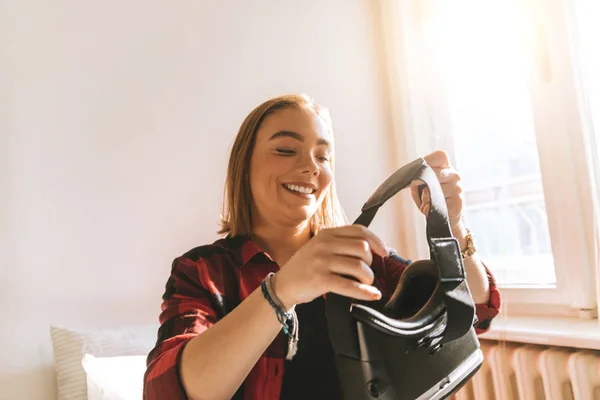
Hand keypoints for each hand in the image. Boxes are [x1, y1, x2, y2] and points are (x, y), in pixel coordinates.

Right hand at [272, 225, 388, 308]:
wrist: (283, 285)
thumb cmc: (306, 268)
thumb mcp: (320, 248)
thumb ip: (342, 245)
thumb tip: (374, 250)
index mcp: (327, 234)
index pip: (359, 231)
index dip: (376, 241)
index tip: (385, 252)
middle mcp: (324, 245)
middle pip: (362, 248)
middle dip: (370, 262)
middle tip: (366, 272)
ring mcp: (321, 261)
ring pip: (359, 266)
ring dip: (368, 278)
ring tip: (364, 283)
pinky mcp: (320, 280)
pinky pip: (349, 286)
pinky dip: (365, 292)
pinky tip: (372, 295)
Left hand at [410, 150, 464, 234]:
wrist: (443, 218)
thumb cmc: (430, 198)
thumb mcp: (419, 187)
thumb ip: (416, 180)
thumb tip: (414, 182)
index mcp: (446, 167)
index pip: (440, 156)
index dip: (428, 161)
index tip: (419, 171)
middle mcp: (455, 175)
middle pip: (434, 172)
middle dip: (422, 183)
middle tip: (420, 191)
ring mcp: (458, 188)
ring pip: (434, 189)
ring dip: (425, 198)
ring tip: (428, 203)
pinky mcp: (458, 201)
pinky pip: (438, 201)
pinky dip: (430, 207)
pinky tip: (432, 209)